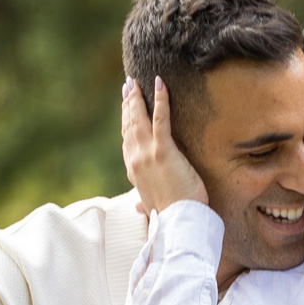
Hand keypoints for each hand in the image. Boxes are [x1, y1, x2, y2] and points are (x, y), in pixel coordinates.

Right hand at [120, 76, 208, 213]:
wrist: (178, 223)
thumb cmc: (170, 217)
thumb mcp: (153, 208)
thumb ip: (144, 204)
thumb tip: (137, 208)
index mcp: (134, 172)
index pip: (126, 141)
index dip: (125, 122)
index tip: (125, 108)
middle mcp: (136, 160)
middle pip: (129, 125)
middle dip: (127, 103)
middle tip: (127, 85)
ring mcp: (147, 154)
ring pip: (139, 119)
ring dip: (137, 98)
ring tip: (135, 81)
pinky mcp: (164, 151)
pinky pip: (161, 120)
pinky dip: (160, 101)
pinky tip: (160, 84)